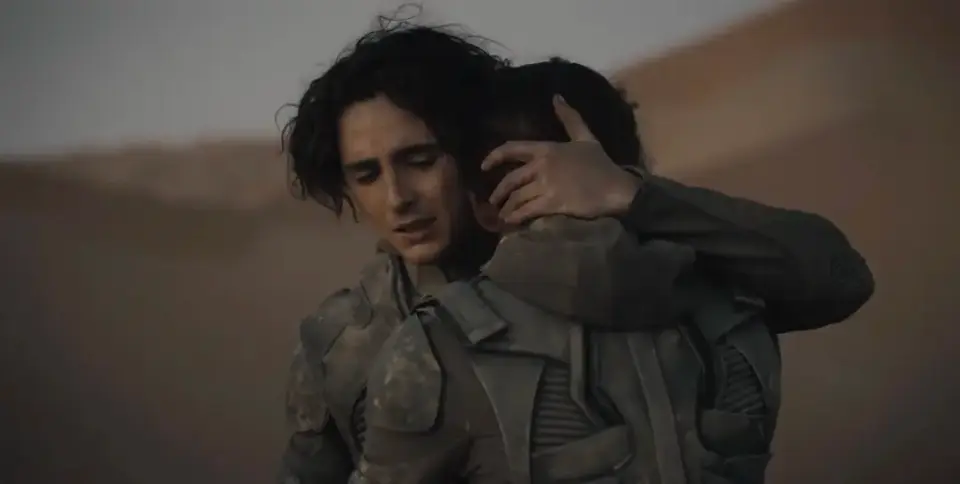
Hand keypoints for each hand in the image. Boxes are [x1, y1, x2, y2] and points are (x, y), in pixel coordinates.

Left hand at [481, 95, 640, 224]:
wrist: (616, 188)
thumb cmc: (601, 164)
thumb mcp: (586, 137)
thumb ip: (570, 118)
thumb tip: (556, 97)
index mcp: (547, 149)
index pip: (512, 148)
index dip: (494, 157)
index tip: (483, 166)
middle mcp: (543, 165)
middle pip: (511, 179)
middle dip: (499, 193)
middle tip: (494, 202)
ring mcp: (547, 185)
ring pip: (517, 197)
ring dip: (507, 208)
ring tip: (504, 216)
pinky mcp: (552, 203)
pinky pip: (526, 211)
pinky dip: (516, 218)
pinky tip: (512, 222)